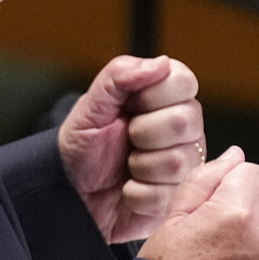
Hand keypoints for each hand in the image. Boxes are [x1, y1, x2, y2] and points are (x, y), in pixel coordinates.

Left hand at [58, 55, 206, 244]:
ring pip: (175, 162)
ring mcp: (186, 163)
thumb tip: (161, 63)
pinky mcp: (178, 196)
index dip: (153, 95)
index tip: (131, 105)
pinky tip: (130, 187)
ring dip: (138, 166)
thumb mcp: (91, 106)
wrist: (72, 192)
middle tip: (127, 137)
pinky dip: (135, 193)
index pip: (185, 81)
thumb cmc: (84, 146)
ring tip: (127, 164)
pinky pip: (163, 194)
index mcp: (168, 98)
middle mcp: (185, 129)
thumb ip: (120, 75)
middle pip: (184, 121)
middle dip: (142, 132)